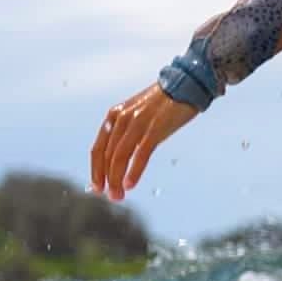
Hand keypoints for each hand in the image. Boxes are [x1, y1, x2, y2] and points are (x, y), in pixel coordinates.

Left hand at [90, 83, 196, 200]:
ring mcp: (138, 122)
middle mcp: (122, 118)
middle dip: (106, 180)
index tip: (97, 187)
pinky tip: (130, 184)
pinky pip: (140, 154)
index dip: (96, 171)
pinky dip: (133, 171)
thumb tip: (121, 157)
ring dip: (117, 179)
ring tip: (119, 195)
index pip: (98, 149)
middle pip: (107, 156)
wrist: (186, 83)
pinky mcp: (155, 128)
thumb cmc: (164, 102)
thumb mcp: (137, 113)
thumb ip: (127, 131)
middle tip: (111, 197)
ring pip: (120, 157)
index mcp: (115, 115)